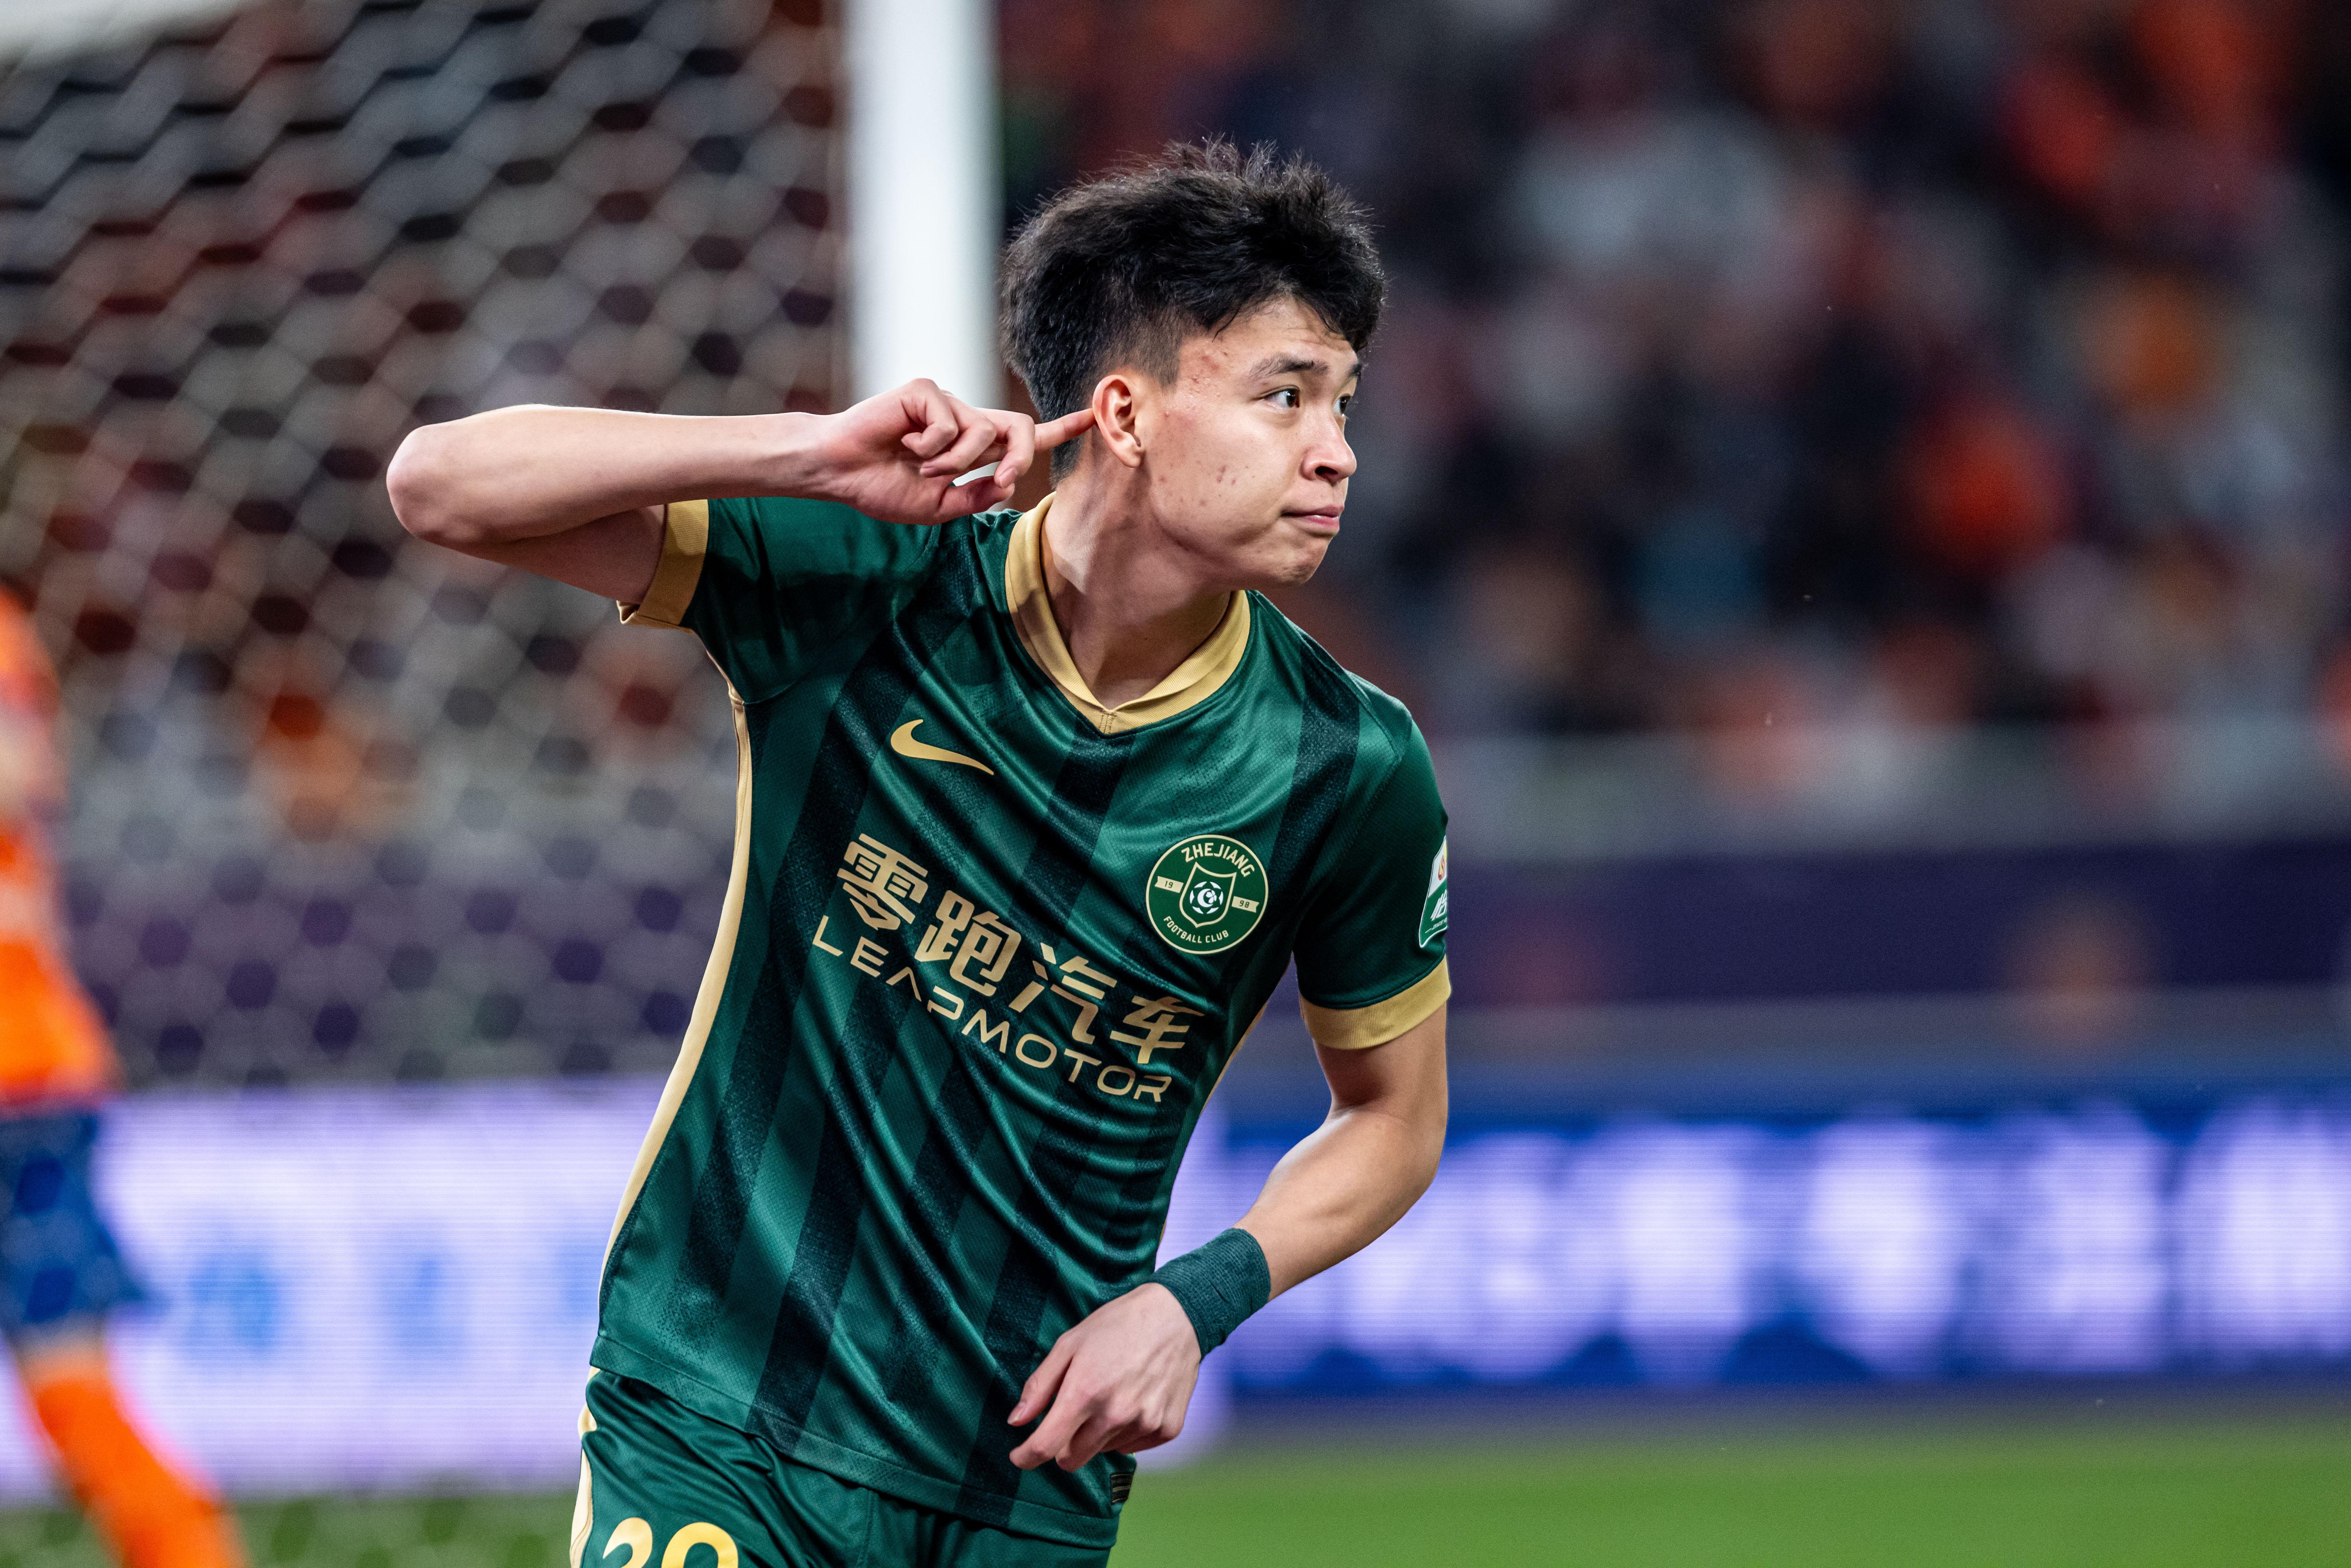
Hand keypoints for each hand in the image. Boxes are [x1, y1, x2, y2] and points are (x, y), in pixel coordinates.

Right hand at [807, 380, 1093, 523]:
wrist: (841, 474)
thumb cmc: (884, 487)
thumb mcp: (939, 506)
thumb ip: (976, 496)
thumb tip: (1007, 485)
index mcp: (972, 449)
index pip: (1024, 438)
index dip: (1060, 430)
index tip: (1091, 419)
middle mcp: (966, 421)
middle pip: (1020, 427)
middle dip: (1019, 456)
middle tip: (994, 477)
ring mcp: (948, 404)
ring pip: (984, 431)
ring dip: (953, 462)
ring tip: (919, 466)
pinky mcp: (927, 391)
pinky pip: (951, 423)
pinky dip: (930, 445)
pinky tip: (904, 444)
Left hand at [1009, 1283, 1199, 1471]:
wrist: (1176, 1316)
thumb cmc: (1117, 1325)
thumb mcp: (1069, 1344)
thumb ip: (1039, 1386)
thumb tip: (1015, 1422)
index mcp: (1085, 1392)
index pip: (1046, 1447)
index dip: (1026, 1457)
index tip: (1019, 1456)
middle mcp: (1115, 1415)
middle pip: (1072, 1460)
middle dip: (1063, 1444)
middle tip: (1072, 1414)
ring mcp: (1144, 1424)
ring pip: (1102, 1451)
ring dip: (1098, 1433)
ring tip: (1112, 1394)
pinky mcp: (1166, 1430)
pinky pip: (1132, 1447)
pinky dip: (1125, 1431)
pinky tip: (1134, 1399)